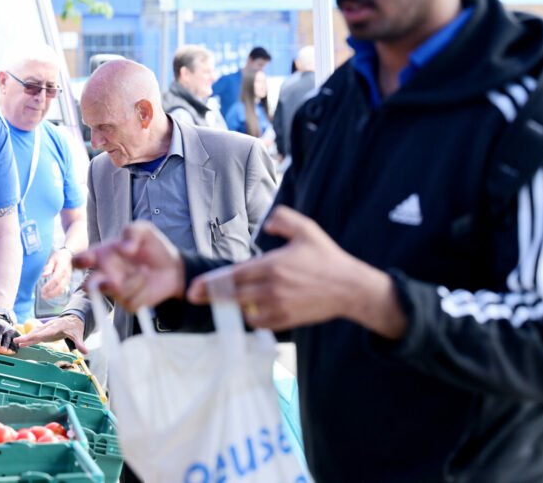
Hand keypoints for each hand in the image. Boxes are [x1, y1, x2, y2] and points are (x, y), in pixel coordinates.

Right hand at [16, 314, 86, 353]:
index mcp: (57, 327)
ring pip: (34, 332)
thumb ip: (80, 343)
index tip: (31, 337)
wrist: (73, 320)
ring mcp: (46, 328)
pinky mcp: (45, 331)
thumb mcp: (78, 335)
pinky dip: (28, 338)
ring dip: (26, 337)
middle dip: (28, 336)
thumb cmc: (75, 328)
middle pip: (37, 331)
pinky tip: (22, 343)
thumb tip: (86, 352)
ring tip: (17, 342)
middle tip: (17, 341)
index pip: (47, 332)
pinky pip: (35, 334)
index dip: (39, 335)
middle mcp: (50, 326)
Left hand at [40, 248, 72, 299]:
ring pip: (62, 289)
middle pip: (60, 287)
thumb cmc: (60, 257)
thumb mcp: (53, 259)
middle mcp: (66, 275)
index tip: (42, 290)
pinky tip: (51, 295)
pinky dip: (57, 293)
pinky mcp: (68, 281)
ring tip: (45, 297)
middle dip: (51, 293)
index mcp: (62, 268)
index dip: (49, 286)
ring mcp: (68, 279)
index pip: (55, 279)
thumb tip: (43, 275)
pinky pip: (63, 289)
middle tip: (43, 296)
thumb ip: (49, 267)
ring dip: (54, 295)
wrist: (70, 255)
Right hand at [73, 221, 184, 311]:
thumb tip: (124, 248)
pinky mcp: (129, 303)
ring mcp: (115, 290)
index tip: (88, 259)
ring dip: (132, 282)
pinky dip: (142, 291)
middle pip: (88, 286)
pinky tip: (147, 281)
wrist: (173, 266)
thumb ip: (132, 232)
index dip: (78, 261)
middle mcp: (105, 274)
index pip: (80, 260)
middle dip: (94, 286)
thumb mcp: (144, 231)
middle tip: (113, 281)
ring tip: (145, 270)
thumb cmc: (152, 246)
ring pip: (114, 293)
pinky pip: (130, 302)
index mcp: (102, 255)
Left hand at [186, 206, 404, 336]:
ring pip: (244, 310)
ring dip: (232, 306)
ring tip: (222, 300)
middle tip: (193, 296)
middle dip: (210, 297)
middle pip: (232, 295)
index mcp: (273, 265)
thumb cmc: (326, 258)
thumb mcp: (306, 229)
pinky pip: (260, 322)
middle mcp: (273, 288)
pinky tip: (248, 308)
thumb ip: (283, 219)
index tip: (195, 286)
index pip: (234, 276)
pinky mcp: (287, 320)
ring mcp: (279, 307)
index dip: (211, 282)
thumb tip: (264, 224)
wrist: (349, 288)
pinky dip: (251, 316)